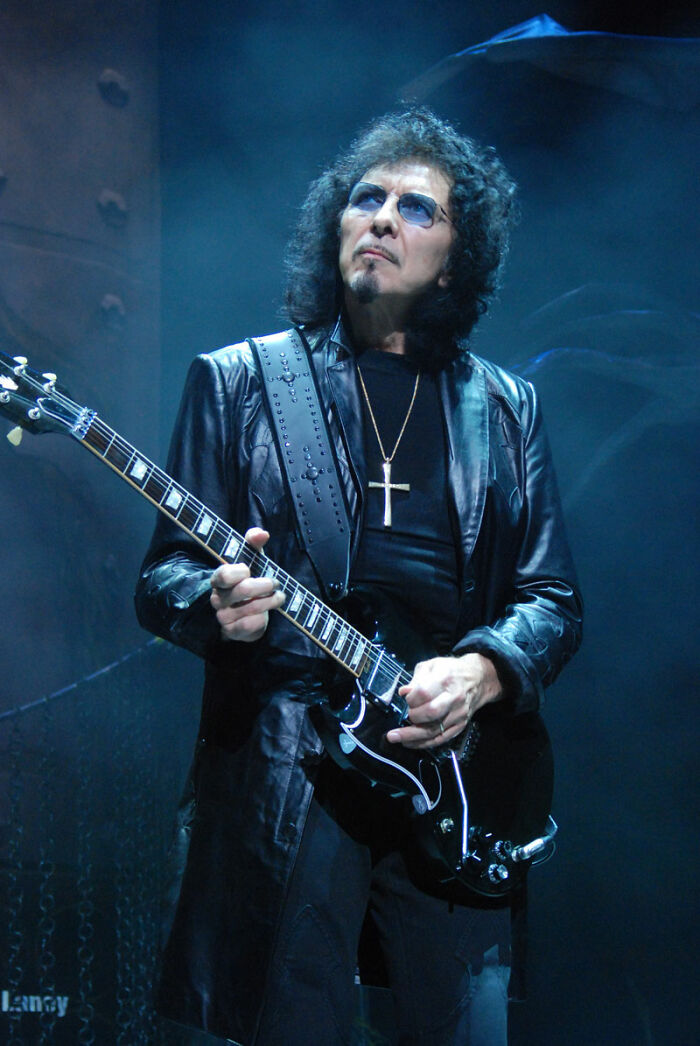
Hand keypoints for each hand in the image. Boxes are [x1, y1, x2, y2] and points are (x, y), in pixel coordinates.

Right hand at [210, 528, 284, 642]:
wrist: (249, 611)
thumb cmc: (250, 580)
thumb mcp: (252, 559)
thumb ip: (254, 542)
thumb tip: (263, 533)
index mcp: (219, 579)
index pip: (225, 574)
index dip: (241, 571)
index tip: (250, 570)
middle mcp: (218, 598)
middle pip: (244, 590)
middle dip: (267, 585)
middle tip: (276, 583)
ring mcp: (223, 616)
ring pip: (251, 608)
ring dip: (271, 602)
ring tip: (279, 597)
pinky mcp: (232, 631)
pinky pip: (250, 625)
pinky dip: (263, 619)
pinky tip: (266, 614)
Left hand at [385, 652, 502, 748]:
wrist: (477, 679)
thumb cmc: (451, 670)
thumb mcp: (432, 665)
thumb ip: (416, 678)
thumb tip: (404, 692)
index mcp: (445, 679)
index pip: (423, 693)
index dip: (410, 698)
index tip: (406, 698)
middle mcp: (453, 698)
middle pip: (431, 713)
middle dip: (412, 717)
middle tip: (405, 715)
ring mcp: (458, 714)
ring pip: (434, 730)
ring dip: (412, 736)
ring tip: (394, 737)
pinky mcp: (460, 725)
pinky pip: (441, 739)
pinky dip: (424, 743)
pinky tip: (410, 743)